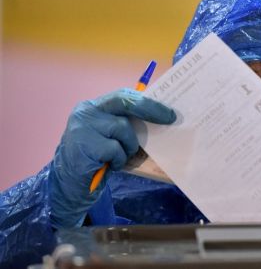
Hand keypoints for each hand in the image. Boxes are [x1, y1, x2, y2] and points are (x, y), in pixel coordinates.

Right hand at [48, 88, 175, 227]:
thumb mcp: (110, 137)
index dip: (147, 102)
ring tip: (119, 157)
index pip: (123, 96)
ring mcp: (82, 127)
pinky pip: (115, 149)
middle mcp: (86, 111)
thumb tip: (162, 118)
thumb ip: (126, 124)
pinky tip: (108, 165)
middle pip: (124, 102)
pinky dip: (118, 160)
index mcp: (94, 107)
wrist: (70, 186)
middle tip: (169, 119)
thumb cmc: (97, 160)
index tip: (169, 111)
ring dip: (129, 146)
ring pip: (123, 128)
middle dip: (150, 109)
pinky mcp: (83, 144)